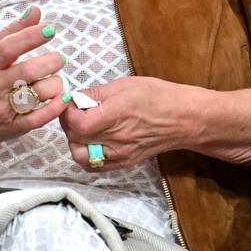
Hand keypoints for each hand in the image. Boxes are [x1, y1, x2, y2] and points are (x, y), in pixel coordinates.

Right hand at [0, 6, 68, 153]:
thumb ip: (14, 31)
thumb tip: (34, 10)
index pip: (8, 48)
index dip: (30, 37)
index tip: (50, 29)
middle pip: (26, 71)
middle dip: (50, 62)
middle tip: (60, 58)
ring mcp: (5, 108)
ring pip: (36, 94)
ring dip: (55, 85)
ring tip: (58, 79)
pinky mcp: (15, 126)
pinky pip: (38, 118)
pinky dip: (55, 108)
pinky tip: (64, 98)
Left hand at [60, 76, 194, 170]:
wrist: (183, 119)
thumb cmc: (158, 97)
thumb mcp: (126, 85)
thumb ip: (97, 93)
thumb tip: (75, 98)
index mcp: (117, 114)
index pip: (78, 123)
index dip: (67, 112)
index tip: (71, 102)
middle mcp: (117, 138)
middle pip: (75, 139)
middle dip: (68, 124)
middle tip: (75, 111)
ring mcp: (120, 154)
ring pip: (79, 155)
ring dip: (74, 141)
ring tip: (83, 127)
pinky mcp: (123, 163)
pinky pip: (93, 166)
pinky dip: (85, 154)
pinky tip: (91, 141)